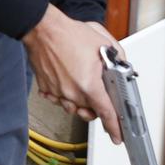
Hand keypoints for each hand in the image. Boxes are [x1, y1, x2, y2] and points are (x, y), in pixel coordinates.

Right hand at [23, 5, 122, 143]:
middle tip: (98, 95)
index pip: (106, 113)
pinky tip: (66, 81)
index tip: (117, 136)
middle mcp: (72, 92)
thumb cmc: (68, 33)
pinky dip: (64, 94)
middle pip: (88, 112)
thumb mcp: (102, 42)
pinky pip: (58, 99)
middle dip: (96, 108)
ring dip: (79, 101)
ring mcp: (57, 92)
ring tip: (81, 83)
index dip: (114, 127)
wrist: (42, 28)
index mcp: (89, 84)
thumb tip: (122, 67)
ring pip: (72, 107)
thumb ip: (118, 57)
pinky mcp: (46, 88)